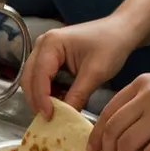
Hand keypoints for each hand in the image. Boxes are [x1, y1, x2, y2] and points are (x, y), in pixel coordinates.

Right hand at [22, 17, 140, 116]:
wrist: (121, 32)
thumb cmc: (111, 45)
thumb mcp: (95, 72)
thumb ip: (78, 95)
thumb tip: (65, 117)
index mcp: (51, 43)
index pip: (39, 76)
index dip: (41, 99)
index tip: (49, 116)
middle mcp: (42, 44)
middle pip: (29, 78)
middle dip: (36, 100)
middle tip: (47, 118)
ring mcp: (44, 50)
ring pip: (32, 80)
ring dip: (40, 97)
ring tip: (54, 111)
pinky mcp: (49, 58)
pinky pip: (40, 78)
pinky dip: (46, 92)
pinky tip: (59, 100)